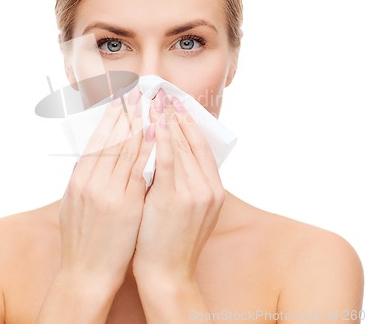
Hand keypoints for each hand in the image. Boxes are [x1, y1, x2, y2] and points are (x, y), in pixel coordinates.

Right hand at [58, 85, 154, 289]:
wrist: (84, 273)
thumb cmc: (80, 239)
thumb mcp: (73, 204)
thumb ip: (83, 179)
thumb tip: (90, 158)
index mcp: (77, 180)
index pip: (95, 141)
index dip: (107, 118)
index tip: (117, 100)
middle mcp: (90, 182)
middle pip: (109, 139)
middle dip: (123, 113)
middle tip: (134, 91)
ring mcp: (107, 193)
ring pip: (123, 149)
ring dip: (135, 123)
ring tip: (145, 104)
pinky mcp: (125, 205)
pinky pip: (138, 170)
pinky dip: (145, 148)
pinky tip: (153, 132)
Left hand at [133, 89, 225, 283]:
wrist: (168, 273)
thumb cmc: (172, 240)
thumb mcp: (190, 210)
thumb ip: (187, 182)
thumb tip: (173, 156)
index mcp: (213, 188)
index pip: (202, 146)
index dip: (189, 122)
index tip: (177, 103)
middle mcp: (208, 187)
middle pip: (192, 141)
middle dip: (177, 114)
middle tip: (164, 92)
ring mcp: (194, 192)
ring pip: (180, 145)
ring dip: (166, 119)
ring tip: (155, 98)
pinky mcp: (174, 197)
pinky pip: (167, 159)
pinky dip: (161, 137)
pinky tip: (153, 120)